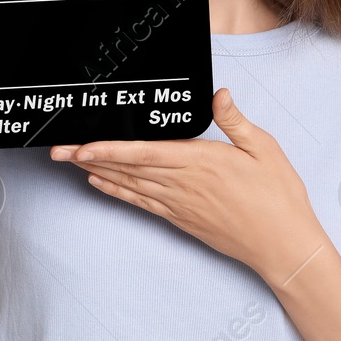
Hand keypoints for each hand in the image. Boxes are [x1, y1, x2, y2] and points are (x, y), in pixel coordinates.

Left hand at [50, 89, 323, 281]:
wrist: (282, 245)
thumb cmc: (277, 196)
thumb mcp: (264, 149)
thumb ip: (235, 121)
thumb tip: (218, 95)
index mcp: (201, 161)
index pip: (145, 152)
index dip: (109, 149)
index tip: (82, 145)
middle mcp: (184, 184)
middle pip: (128, 167)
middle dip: (90, 158)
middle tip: (58, 151)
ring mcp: (180, 204)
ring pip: (130, 184)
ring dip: (98, 172)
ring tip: (71, 163)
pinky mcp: (182, 219)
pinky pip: (142, 203)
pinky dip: (119, 193)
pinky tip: (101, 185)